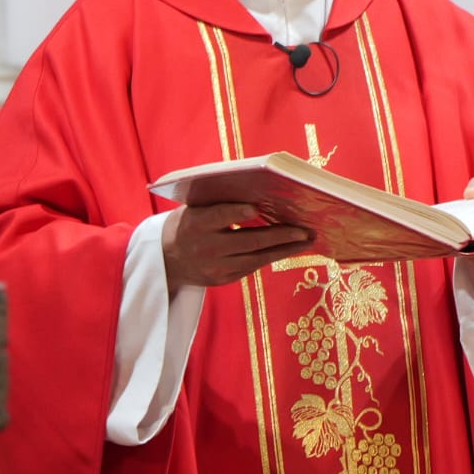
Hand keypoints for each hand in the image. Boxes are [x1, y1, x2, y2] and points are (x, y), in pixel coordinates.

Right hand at [161, 202, 312, 292]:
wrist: (167, 259)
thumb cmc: (190, 223)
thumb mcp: (196, 208)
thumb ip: (222, 202)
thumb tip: (260, 194)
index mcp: (196, 223)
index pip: (219, 216)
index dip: (237, 213)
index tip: (256, 208)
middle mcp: (206, 247)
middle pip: (247, 241)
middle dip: (279, 236)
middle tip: (304, 230)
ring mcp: (215, 267)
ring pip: (255, 259)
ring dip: (284, 249)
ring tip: (306, 240)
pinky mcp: (223, 279)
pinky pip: (252, 267)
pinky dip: (272, 257)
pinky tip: (289, 249)